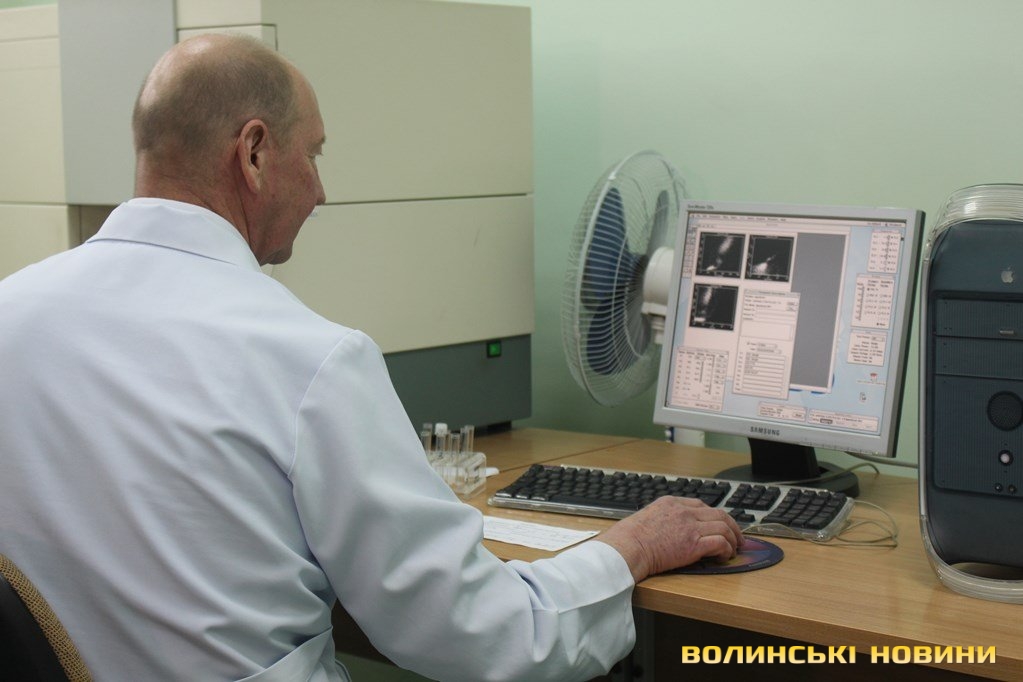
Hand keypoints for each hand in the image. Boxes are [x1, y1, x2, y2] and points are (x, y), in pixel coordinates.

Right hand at [595, 496, 743, 581]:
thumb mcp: (646, 517)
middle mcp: (683, 511)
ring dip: (733, 539)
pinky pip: (720, 543)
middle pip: (718, 513)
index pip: (701, 505)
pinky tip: (724, 557)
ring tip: (734, 549)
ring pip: (724, 527)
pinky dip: (727, 550)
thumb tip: (670, 530)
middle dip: (732, 525)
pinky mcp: (693, 544)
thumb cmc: (629, 538)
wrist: (627, 547)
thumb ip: (662, 519)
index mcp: (671, 503)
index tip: (720, 525)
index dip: (715, 516)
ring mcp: (690, 527)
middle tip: (737, 537)